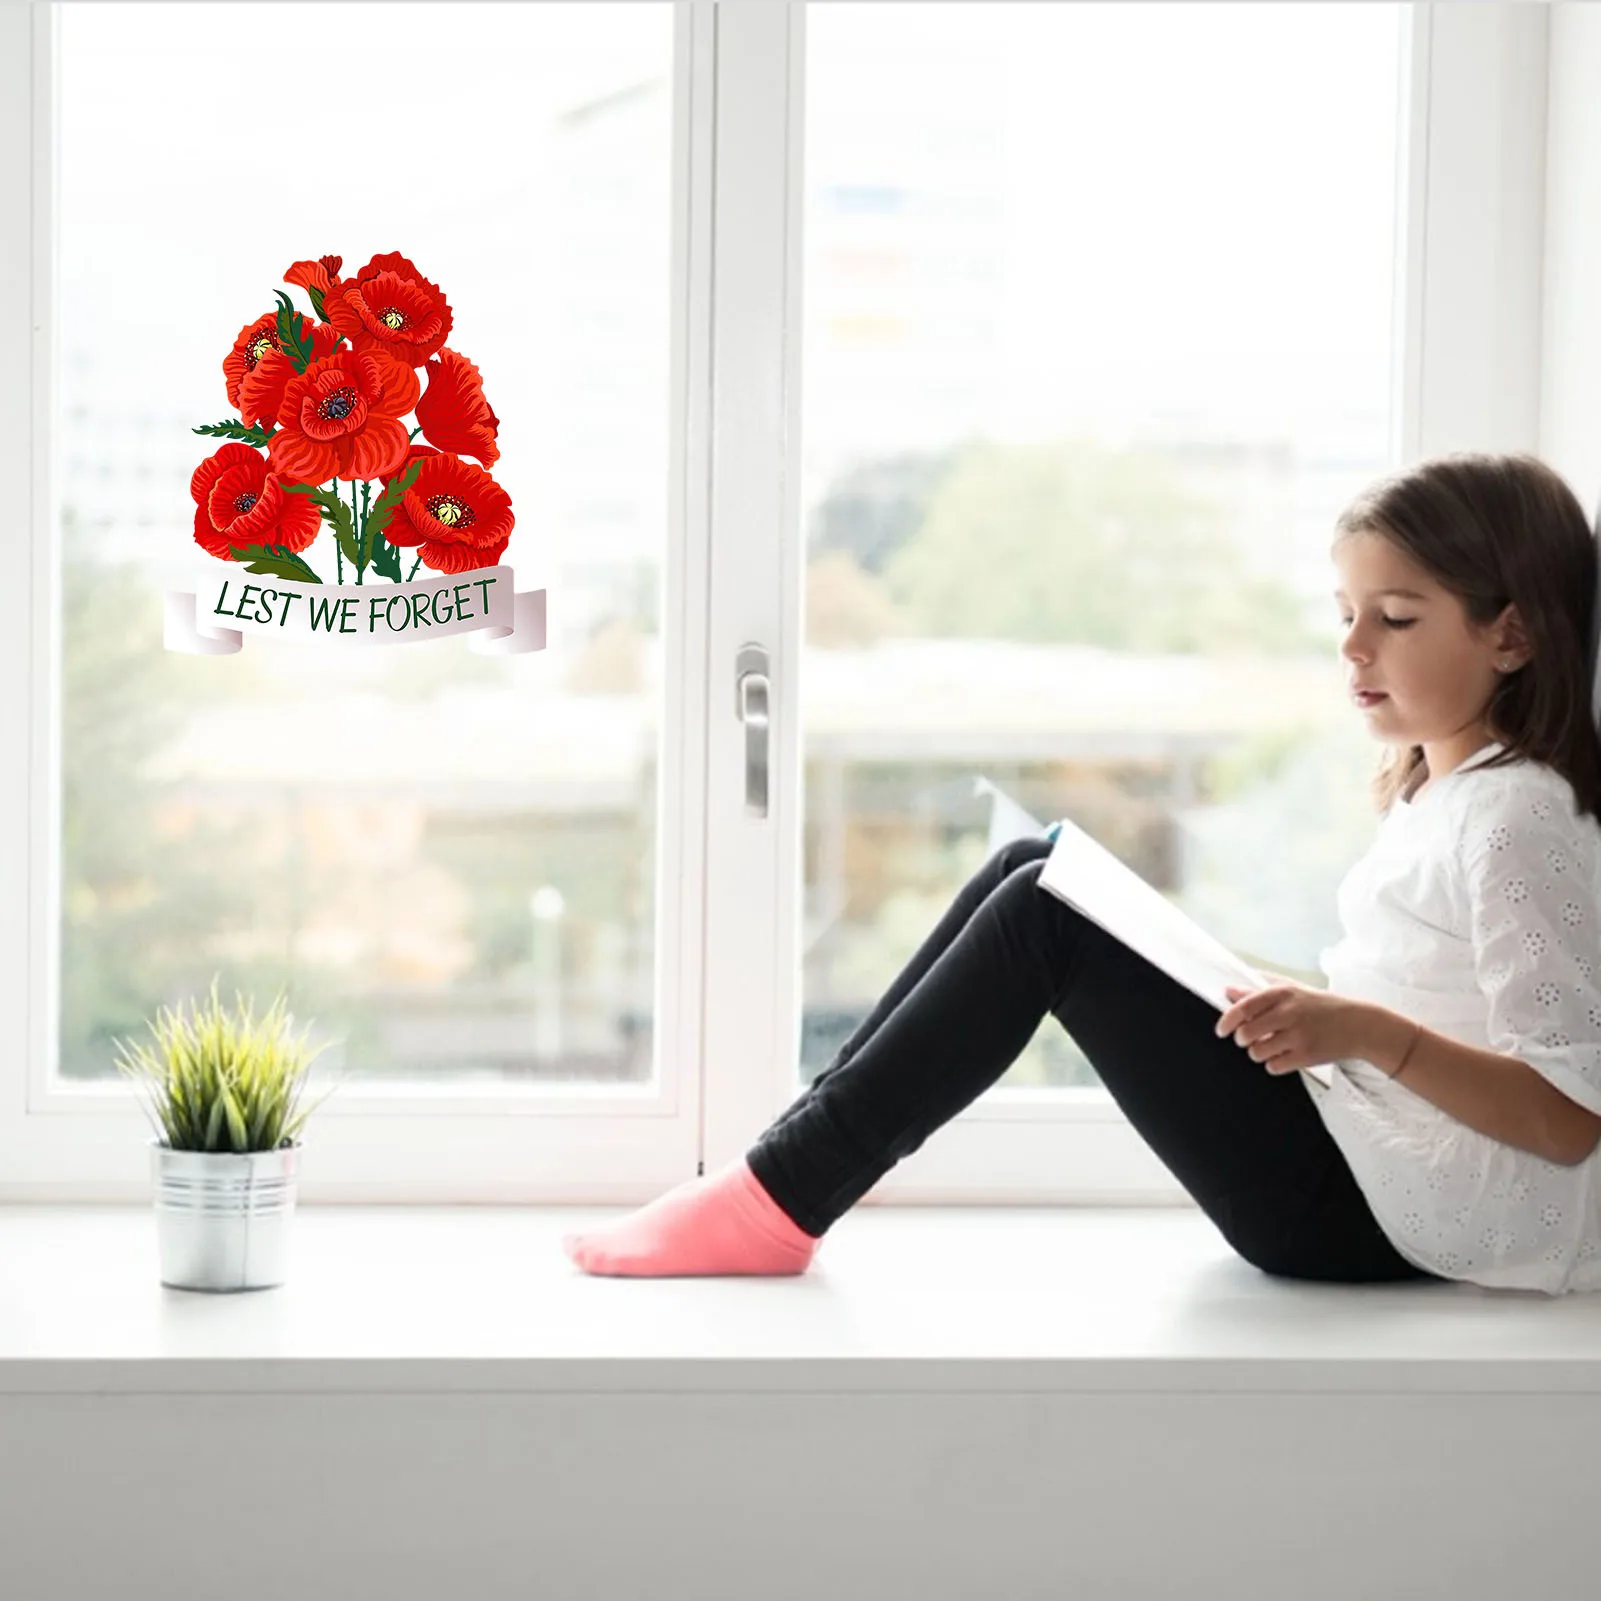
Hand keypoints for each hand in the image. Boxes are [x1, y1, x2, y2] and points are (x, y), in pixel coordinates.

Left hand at [1214, 980, 1370, 1075]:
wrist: (1359, 1025)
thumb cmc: (1323, 1007)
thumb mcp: (1292, 991)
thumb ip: (1258, 990)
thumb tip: (1228, 991)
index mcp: (1283, 994)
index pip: (1243, 1007)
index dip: (1227, 1021)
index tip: (1222, 1030)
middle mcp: (1289, 1013)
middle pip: (1246, 1034)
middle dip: (1244, 1040)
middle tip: (1251, 1039)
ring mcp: (1298, 1036)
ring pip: (1257, 1053)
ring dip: (1259, 1053)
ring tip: (1272, 1046)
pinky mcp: (1306, 1056)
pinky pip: (1273, 1067)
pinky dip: (1274, 1064)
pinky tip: (1285, 1055)